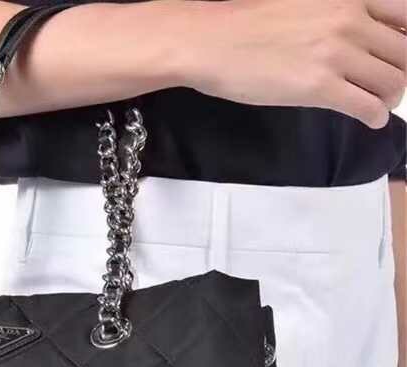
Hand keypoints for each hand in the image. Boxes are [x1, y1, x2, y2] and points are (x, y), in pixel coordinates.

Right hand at [181, 0, 405, 128]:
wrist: (212, 42)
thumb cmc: (245, 24)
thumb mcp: (302, 3)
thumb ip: (334, 14)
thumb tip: (351, 34)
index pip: (405, 15)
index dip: (406, 40)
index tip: (396, 56)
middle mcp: (350, 21)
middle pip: (404, 51)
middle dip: (401, 72)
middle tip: (388, 87)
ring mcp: (337, 55)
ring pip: (392, 81)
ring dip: (390, 97)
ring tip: (378, 105)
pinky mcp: (320, 87)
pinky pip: (366, 106)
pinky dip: (375, 117)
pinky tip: (370, 121)